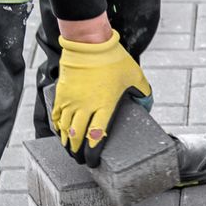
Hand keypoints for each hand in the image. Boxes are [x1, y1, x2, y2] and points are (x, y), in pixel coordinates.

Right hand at [52, 34, 152, 165]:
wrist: (89, 43)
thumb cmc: (113, 59)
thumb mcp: (134, 75)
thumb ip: (143, 92)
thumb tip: (148, 104)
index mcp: (105, 106)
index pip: (96, 137)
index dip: (92, 153)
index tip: (92, 162)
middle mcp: (86, 106)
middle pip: (78, 137)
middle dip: (77, 152)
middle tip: (80, 160)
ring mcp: (72, 100)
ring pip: (65, 128)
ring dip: (66, 142)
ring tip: (69, 150)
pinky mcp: (62, 93)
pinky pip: (57, 115)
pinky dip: (57, 126)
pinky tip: (60, 133)